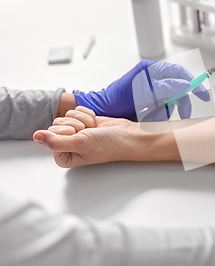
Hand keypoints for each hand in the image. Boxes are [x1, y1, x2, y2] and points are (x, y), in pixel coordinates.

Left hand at [33, 106, 159, 167]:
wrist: (127, 136)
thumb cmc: (107, 145)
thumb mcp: (79, 144)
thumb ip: (55, 141)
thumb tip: (35, 136)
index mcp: (62, 155)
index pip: (50, 133)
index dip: (67, 131)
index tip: (81, 136)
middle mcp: (66, 144)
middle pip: (57, 122)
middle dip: (76, 124)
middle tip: (89, 133)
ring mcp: (74, 132)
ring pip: (67, 115)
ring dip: (83, 119)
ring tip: (94, 130)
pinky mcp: (82, 122)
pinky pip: (76, 110)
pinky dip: (88, 114)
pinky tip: (96, 124)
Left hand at [73, 60, 209, 119]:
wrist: (101, 112)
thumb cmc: (116, 98)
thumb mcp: (143, 92)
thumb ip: (166, 88)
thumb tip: (184, 85)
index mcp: (151, 70)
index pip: (179, 73)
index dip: (193, 83)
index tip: (202, 95)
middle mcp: (153, 79)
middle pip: (178, 89)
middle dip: (180, 102)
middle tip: (183, 114)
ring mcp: (152, 91)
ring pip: (171, 102)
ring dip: (166, 111)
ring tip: (154, 117)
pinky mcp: (149, 103)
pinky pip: (162, 109)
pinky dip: (159, 116)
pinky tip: (150, 119)